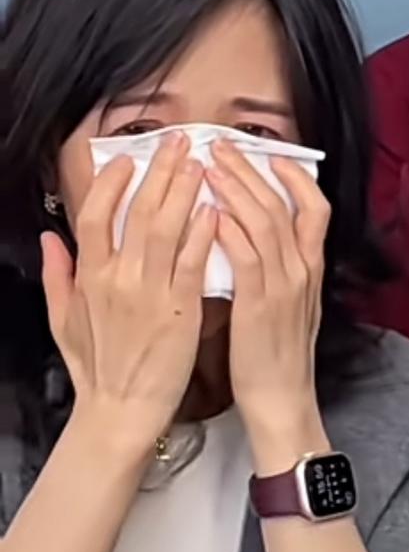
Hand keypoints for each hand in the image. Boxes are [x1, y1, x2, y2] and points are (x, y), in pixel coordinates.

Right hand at [41, 134, 215, 455]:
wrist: (122, 409)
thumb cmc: (98, 368)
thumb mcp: (63, 320)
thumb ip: (57, 276)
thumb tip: (50, 238)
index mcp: (89, 276)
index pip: (95, 214)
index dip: (112, 182)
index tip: (129, 159)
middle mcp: (117, 278)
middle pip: (137, 211)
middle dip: (160, 172)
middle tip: (180, 142)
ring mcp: (149, 292)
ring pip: (167, 229)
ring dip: (185, 191)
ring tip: (202, 163)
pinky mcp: (180, 310)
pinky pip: (192, 263)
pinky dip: (203, 234)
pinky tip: (215, 210)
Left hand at [208, 141, 328, 468]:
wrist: (283, 399)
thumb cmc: (276, 357)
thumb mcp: (288, 307)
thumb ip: (276, 270)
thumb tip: (250, 237)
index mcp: (311, 271)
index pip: (315, 210)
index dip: (294, 178)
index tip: (271, 156)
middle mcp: (303, 272)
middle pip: (282, 205)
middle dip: (250, 170)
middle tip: (221, 145)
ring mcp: (284, 286)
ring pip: (264, 221)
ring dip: (234, 188)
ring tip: (207, 164)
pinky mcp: (260, 303)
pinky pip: (245, 254)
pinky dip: (227, 228)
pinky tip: (206, 210)